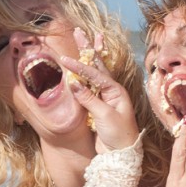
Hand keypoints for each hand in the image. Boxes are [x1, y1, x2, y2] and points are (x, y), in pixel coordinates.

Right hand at [59, 30, 138, 153]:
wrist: (120, 155)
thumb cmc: (118, 135)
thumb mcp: (104, 116)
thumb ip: (88, 98)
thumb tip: (73, 82)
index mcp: (116, 91)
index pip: (95, 74)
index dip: (80, 66)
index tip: (65, 60)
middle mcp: (110, 91)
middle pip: (97, 66)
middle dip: (88, 49)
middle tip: (80, 31)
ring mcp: (103, 98)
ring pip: (92, 74)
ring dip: (85, 57)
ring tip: (83, 39)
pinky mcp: (96, 107)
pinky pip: (86, 88)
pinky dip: (80, 76)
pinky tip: (76, 67)